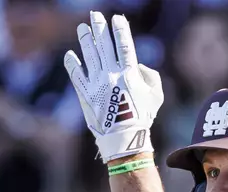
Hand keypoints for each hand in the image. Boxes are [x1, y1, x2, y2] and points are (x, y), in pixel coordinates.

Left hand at [64, 11, 163, 161]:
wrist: (124, 139)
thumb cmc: (143, 118)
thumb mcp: (157, 96)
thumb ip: (150, 76)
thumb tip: (136, 65)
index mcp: (130, 73)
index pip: (125, 45)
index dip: (120, 29)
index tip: (117, 18)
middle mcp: (112, 74)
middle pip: (104, 44)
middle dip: (99, 27)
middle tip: (95, 15)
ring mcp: (97, 83)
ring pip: (89, 55)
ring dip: (85, 39)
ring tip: (83, 28)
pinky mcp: (85, 94)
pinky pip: (76, 75)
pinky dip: (72, 64)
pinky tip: (70, 54)